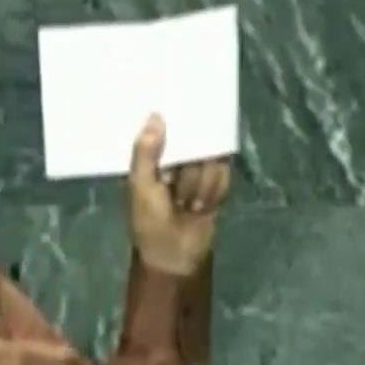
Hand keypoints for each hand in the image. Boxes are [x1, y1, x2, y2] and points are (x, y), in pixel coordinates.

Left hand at [127, 114, 230, 275]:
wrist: (176, 253)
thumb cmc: (150, 220)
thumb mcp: (142, 185)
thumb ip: (146, 153)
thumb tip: (154, 116)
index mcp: (152, 159)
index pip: (166, 129)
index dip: (175, 122)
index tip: (182, 110)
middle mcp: (176, 161)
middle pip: (195, 143)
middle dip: (188, 169)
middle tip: (177, 191)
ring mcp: (197, 172)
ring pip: (210, 162)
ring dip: (199, 186)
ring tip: (186, 205)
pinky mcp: (216, 184)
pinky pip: (223, 176)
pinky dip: (213, 192)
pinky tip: (202, 207)